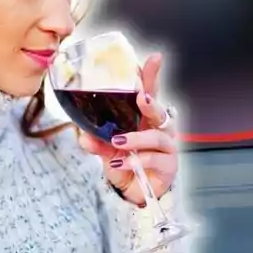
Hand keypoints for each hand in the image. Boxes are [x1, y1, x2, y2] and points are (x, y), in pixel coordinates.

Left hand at [76, 52, 178, 206]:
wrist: (134, 193)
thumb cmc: (124, 162)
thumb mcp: (105, 150)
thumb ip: (96, 142)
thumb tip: (83, 136)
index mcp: (143, 119)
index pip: (149, 93)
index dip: (152, 76)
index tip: (155, 58)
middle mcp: (158, 129)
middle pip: (159, 110)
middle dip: (150, 103)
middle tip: (140, 98)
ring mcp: (166, 147)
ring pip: (157, 136)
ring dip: (136, 138)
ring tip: (118, 142)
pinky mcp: (168, 165)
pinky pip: (155, 160)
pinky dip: (137, 160)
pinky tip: (122, 162)